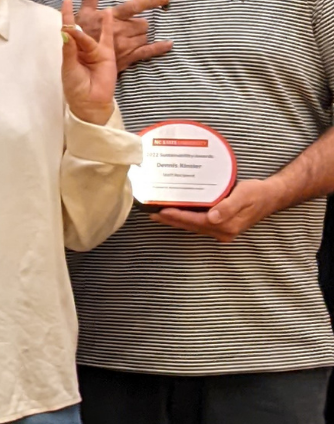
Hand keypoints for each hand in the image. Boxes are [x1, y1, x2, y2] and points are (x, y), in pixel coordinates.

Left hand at [60, 0, 116, 125]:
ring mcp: (95, 51)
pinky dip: (108, 26)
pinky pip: (107, 38)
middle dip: (75, 16)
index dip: (66, 16)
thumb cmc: (75, 87)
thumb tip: (66, 31)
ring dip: (91, 21)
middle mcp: (81, 48)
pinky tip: (108, 13)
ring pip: (91, 33)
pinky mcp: (107, 55)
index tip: (66, 0)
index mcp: (70, 51)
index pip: (67, 30)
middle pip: (79, 29)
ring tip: (94, 7)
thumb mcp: (69, 67)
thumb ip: (70, 49)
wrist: (89, 103)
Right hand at [77, 0, 171, 69]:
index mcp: (112, 17)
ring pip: (145, 36)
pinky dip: (160, 48)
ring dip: (140, 36)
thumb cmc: (80, 33)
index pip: (135, 6)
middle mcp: (121, 30)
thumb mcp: (83, 12)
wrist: (76, 58)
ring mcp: (126, 44)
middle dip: (138, 24)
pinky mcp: (128, 57)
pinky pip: (149, 52)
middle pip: (144, 24)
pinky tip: (169, 44)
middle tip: (127, 28)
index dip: (151, 0)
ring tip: (127, 38)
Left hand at [151, 178, 284, 242]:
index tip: (161, 212)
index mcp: (226, 225)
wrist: (272, 196)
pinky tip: (177, 213)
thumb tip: (212, 217)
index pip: (196, 222)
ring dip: (176, 221)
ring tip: (158, 215)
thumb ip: (228, 207)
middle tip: (151, 214)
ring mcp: (222, 229)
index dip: (178, 217)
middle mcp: (223, 231)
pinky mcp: (222, 224)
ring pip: (193, 226)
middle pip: (191, 226)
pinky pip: (199, 223)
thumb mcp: (244, 196)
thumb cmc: (258, 193)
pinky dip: (186, 219)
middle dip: (171, 221)